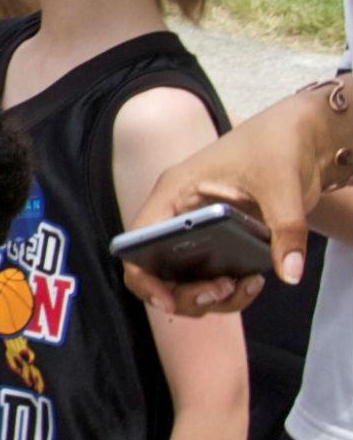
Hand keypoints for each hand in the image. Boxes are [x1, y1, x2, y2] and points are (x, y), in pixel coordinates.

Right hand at [121, 85, 333, 314]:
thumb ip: (285, 228)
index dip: (143, 276)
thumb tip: (288, 273)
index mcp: (175, 193)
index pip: (138, 240)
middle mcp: (178, 215)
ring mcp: (197, 233)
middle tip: (222, 291)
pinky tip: (253, 282)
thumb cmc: (277, 146)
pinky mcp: (219, 245)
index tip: (168, 301)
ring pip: (185, 282)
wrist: (301, 138)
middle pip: (158, 271)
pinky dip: (230, 293)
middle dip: (187, 294)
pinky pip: (211, 280)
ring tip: (245, 286)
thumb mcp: (282, 185)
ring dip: (212, 298)